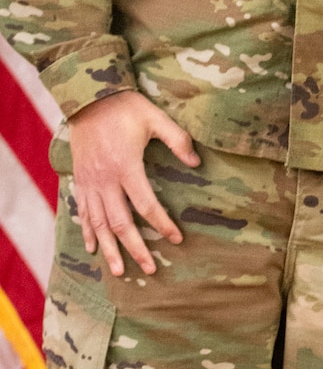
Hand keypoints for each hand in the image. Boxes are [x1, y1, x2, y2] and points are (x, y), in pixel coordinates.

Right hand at [66, 91, 199, 276]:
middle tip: (149, 269)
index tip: (176, 239)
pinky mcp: (79, 180)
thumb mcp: (156, 118)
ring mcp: (89, 182)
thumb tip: (197, 163)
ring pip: (98, 224)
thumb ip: (178, 140)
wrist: (88, 97)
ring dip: (109, 249)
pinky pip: (82, 212)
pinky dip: (88, 232)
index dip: (162, 224)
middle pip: (120, 222)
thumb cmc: (126, 107)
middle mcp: (105, 179)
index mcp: (126, 167)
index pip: (146, 205)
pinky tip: (93, 248)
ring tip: (119, 271)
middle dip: (135, 248)